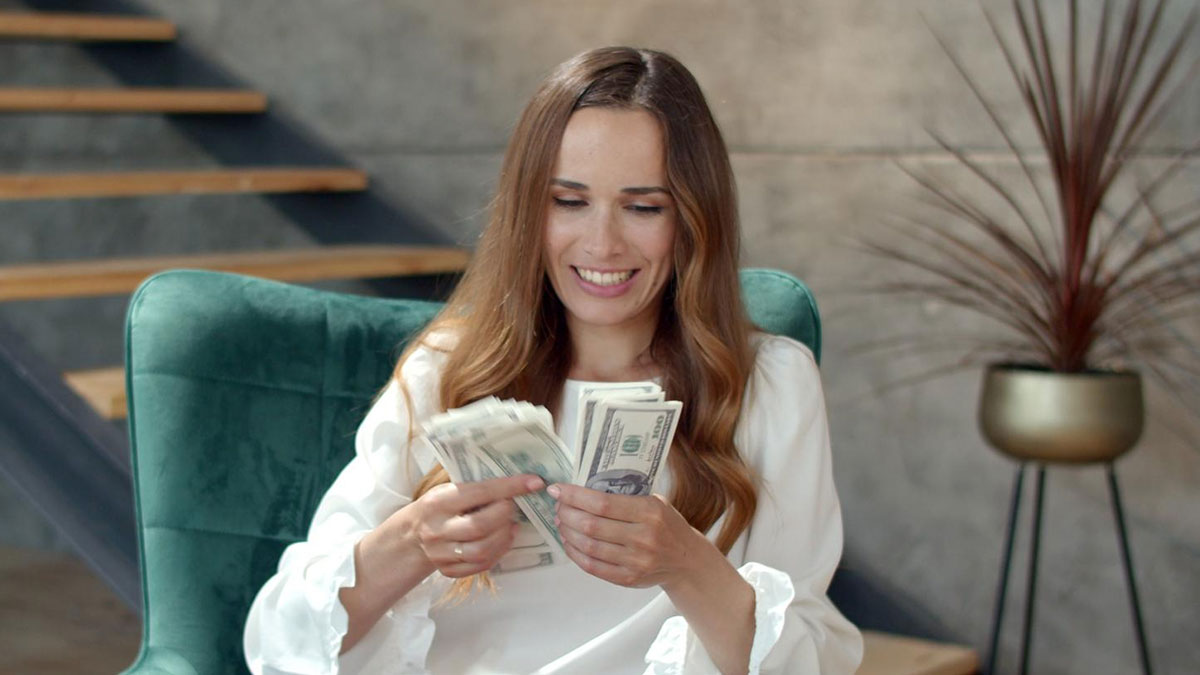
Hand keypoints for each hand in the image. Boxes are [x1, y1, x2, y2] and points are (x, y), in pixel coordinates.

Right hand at [408, 473, 544, 577]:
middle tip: (513, 507)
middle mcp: (437, 529)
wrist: (412, 535)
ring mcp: (440, 553)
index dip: (510, 487)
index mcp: (438, 502)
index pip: (479, 492)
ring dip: (505, 537)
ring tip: (511, 525)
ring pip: (482, 550)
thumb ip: (476, 488)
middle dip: (505, 514)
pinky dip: (498, 552)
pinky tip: (502, 540)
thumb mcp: (448, 489)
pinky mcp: (448, 570)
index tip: (534, 482)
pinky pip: (480, 566)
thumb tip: (518, 481)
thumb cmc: (439, 506)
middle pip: (480, 526)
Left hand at [549, 483, 711, 589]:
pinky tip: (569, 541)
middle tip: (558, 506)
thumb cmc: (667, 524)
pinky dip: (575, 553)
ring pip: (588, 546)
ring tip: (561, 522)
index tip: (557, 489)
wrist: (686, 560)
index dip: (574, 496)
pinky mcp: (628, 579)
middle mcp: (643, 537)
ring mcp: (636, 561)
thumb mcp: (655, 502)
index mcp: (650, 511)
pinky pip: (592, 566)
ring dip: (568, 532)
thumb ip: (625, 495)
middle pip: (591, 525)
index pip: (602, 503)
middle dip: (567, 513)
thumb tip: (583, 486)